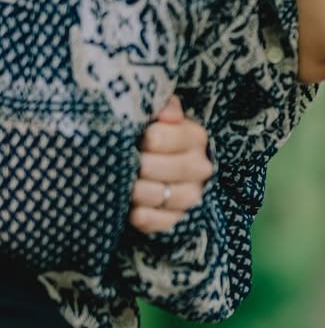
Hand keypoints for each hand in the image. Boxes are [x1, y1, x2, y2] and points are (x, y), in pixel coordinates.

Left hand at [129, 96, 213, 233]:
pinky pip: (162, 221)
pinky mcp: (178, 218)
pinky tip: (129, 209)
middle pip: (171, 168)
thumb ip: (162, 106)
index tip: (137, 139)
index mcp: (194, 137)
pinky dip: (143, 217)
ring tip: (121, 184)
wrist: (149, 161)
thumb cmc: (148, 132)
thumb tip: (166, 114)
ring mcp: (191, 194)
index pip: (173, 137)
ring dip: (138, 192)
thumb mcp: (154, 114)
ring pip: (165, 196)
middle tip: (123, 163)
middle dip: (142, 166)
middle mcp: (199, 167)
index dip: (149, 139)